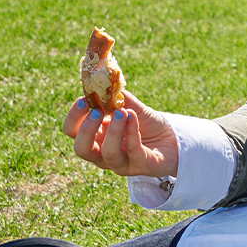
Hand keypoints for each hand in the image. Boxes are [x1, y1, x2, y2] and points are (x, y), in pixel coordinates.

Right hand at [61, 91, 178, 176]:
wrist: (173, 140)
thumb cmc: (147, 125)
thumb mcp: (131, 107)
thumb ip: (117, 97)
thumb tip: (105, 80)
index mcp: (95, 138)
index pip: (72, 131)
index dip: (73, 117)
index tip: (83, 99)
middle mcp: (103, 154)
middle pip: (81, 149)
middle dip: (86, 129)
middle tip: (97, 111)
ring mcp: (121, 163)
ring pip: (108, 153)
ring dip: (114, 131)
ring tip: (122, 112)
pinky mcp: (141, 166)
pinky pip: (133, 151)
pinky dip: (132, 132)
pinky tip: (133, 117)